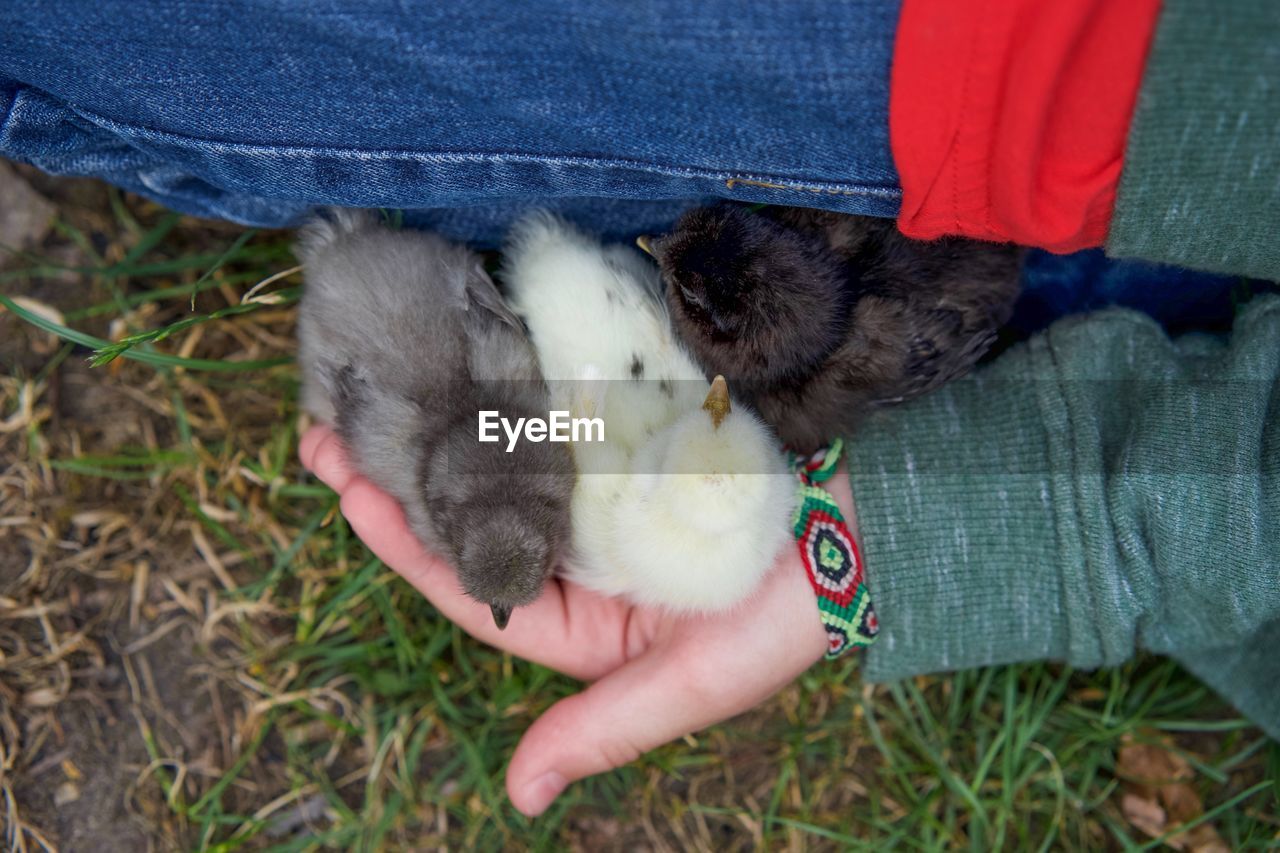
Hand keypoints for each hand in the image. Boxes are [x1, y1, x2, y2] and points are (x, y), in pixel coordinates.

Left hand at [299, 424, 832, 816]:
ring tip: (364, 382)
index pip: (474, 581)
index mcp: (583, 616)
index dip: (405, 542)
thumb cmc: (796, 607)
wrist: (881, 510)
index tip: (347, 495)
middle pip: (468, 510)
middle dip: (393, 473)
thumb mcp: (700, 680)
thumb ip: (607, 729)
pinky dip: (502, 374)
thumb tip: (518, 798)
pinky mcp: (626, 420)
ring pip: (496, 448)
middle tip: (321, 431)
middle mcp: (579, 546)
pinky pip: (551, 398)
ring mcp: (599, 477)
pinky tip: (455, 346)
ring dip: (432, 416)